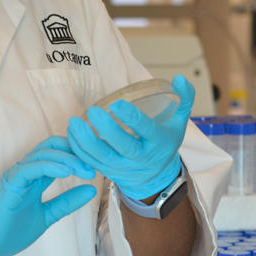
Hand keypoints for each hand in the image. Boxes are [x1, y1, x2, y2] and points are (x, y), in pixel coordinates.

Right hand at [0, 136, 96, 255]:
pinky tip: (66, 172)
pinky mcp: (9, 183)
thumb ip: (66, 202)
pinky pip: (29, 168)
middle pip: (52, 146)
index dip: (77, 153)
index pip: (58, 152)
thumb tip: (91, 190)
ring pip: (43, 154)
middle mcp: (26, 170)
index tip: (96, 162)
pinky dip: (49, 166)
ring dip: (67, 159)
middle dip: (75, 152)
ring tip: (85, 169)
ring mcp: (16, 175)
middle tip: (94, 164)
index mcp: (34, 176)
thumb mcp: (47, 216)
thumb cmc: (11, 232)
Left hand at [67, 75, 194, 200]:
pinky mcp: (109, 172)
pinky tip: (72, 133)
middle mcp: (142, 158)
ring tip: (74, 122)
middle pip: (124, 147)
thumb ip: (183, 99)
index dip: (132, 118)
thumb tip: (178, 78)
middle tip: (93, 111)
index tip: (117, 104)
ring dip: (86, 141)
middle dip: (107, 130)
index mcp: (159, 142)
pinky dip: (79, 149)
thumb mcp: (179, 122)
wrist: (156, 177)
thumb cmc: (164, 143)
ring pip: (103, 158)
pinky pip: (92, 163)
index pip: (146, 131)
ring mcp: (124, 168)